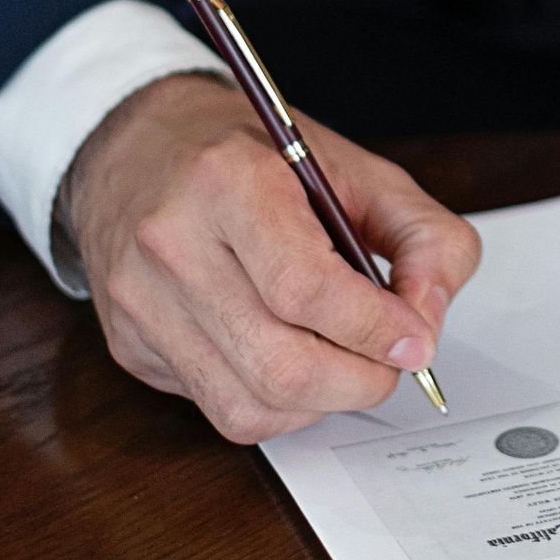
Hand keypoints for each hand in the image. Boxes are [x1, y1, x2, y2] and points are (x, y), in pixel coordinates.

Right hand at [62, 74, 481, 441]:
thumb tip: (428, 321)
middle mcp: (171, 243)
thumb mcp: (362, 172)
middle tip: (393, 361)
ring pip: (251, 405)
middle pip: (280, 364)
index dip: (375, 329)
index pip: (305, 289)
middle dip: (360, 380)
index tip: (416, 340)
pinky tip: (297, 362)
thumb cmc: (259, 160)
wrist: (142, 148)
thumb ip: (425, 238)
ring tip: (349, 362)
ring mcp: (142, 301)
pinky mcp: (131, 345)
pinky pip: (223, 411)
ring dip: (324, 402)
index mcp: (229, 181)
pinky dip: (281, 407)